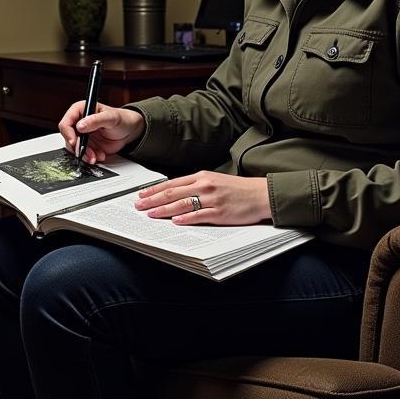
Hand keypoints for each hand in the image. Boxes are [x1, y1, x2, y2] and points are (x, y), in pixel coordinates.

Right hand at [58, 102, 144, 163]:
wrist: (129, 131)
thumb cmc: (121, 119)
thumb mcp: (110, 117)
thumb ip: (95, 120)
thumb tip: (80, 126)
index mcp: (81, 110)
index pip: (66, 122)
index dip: (68, 133)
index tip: (74, 142)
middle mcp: (79, 122)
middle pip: (68, 137)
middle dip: (77, 147)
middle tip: (86, 152)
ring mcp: (83, 135)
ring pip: (74, 148)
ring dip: (84, 154)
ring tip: (95, 156)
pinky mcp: (87, 145)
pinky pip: (83, 153)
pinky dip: (90, 157)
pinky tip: (100, 155)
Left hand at [134, 171, 271, 225]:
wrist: (260, 194)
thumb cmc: (238, 189)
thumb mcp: (215, 180)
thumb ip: (196, 185)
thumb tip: (175, 193)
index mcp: (202, 176)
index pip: (172, 183)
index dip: (154, 190)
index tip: (141, 194)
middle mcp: (205, 186)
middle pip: (173, 193)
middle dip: (153, 200)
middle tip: (139, 206)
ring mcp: (212, 199)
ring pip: (182, 204)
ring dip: (164, 210)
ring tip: (151, 214)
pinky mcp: (220, 212)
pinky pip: (199, 215)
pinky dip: (186, 218)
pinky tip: (175, 221)